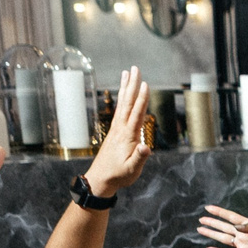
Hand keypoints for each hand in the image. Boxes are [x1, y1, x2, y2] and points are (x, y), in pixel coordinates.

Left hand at [84, 67, 151, 198]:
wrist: (101, 179)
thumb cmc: (119, 175)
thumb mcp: (132, 170)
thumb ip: (139, 158)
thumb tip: (146, 147)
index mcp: (128, 136)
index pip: (136, 114)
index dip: (141, 99)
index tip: (145, 84)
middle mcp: (121, 129)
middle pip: (128, 103)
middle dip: (132, 85)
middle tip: (135, 68)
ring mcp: (117, 128)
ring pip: (122, 104)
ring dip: (125, 87)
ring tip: (127, 73)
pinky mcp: (115, 131)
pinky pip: (120, 110)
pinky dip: (122, 98)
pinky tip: (124, 93)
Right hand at [199, 204, 247, 247]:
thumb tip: (236, 227)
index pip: (231, 217)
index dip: (219, 212)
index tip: (208, 208)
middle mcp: (244, 234)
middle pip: (224, 227)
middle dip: (213, 223)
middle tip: (201, 219)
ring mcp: (242, 245)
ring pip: (223, 239)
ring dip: (212, 234)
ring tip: (200, 230)